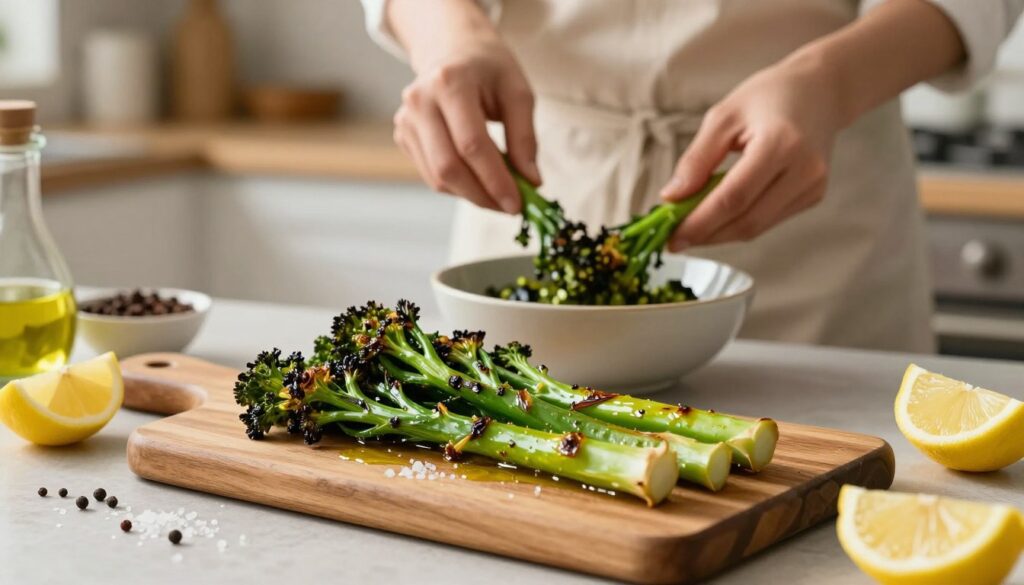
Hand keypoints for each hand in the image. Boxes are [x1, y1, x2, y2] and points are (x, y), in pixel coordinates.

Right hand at [392, 21, 538, 213]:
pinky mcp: (403, 135)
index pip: (472, 145)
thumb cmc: (489, 68)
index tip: (518, 204)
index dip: (495, 180)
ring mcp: (406, 120)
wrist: (452, 48)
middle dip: (482, 196)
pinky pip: (431, 174)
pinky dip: (458, 186)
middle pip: (448, 167)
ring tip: (499, 194)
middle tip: (511, 207)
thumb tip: (530, 182)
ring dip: (472, 195)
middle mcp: (420, 101)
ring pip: (437, 178)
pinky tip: (479, 180)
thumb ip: (525, 138)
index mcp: (450, 83)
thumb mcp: (517, 93)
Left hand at [660, 52, 841, 248]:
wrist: (820, 90)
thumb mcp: (723, 117)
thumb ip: (696, 159)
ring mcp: (813, 186)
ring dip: (720, 233)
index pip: (733, 198)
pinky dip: (739, 222)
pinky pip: (768, 219)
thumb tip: (672, 198)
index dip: (700, 223)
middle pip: (747, 221)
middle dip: (707, 235)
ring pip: (757, 226)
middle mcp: (804, 170)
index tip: (672, 237)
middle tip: (675, 239)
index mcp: (781, 144)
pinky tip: (719, 216)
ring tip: (691, 228)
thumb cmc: (769, 96)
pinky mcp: (813, 195)